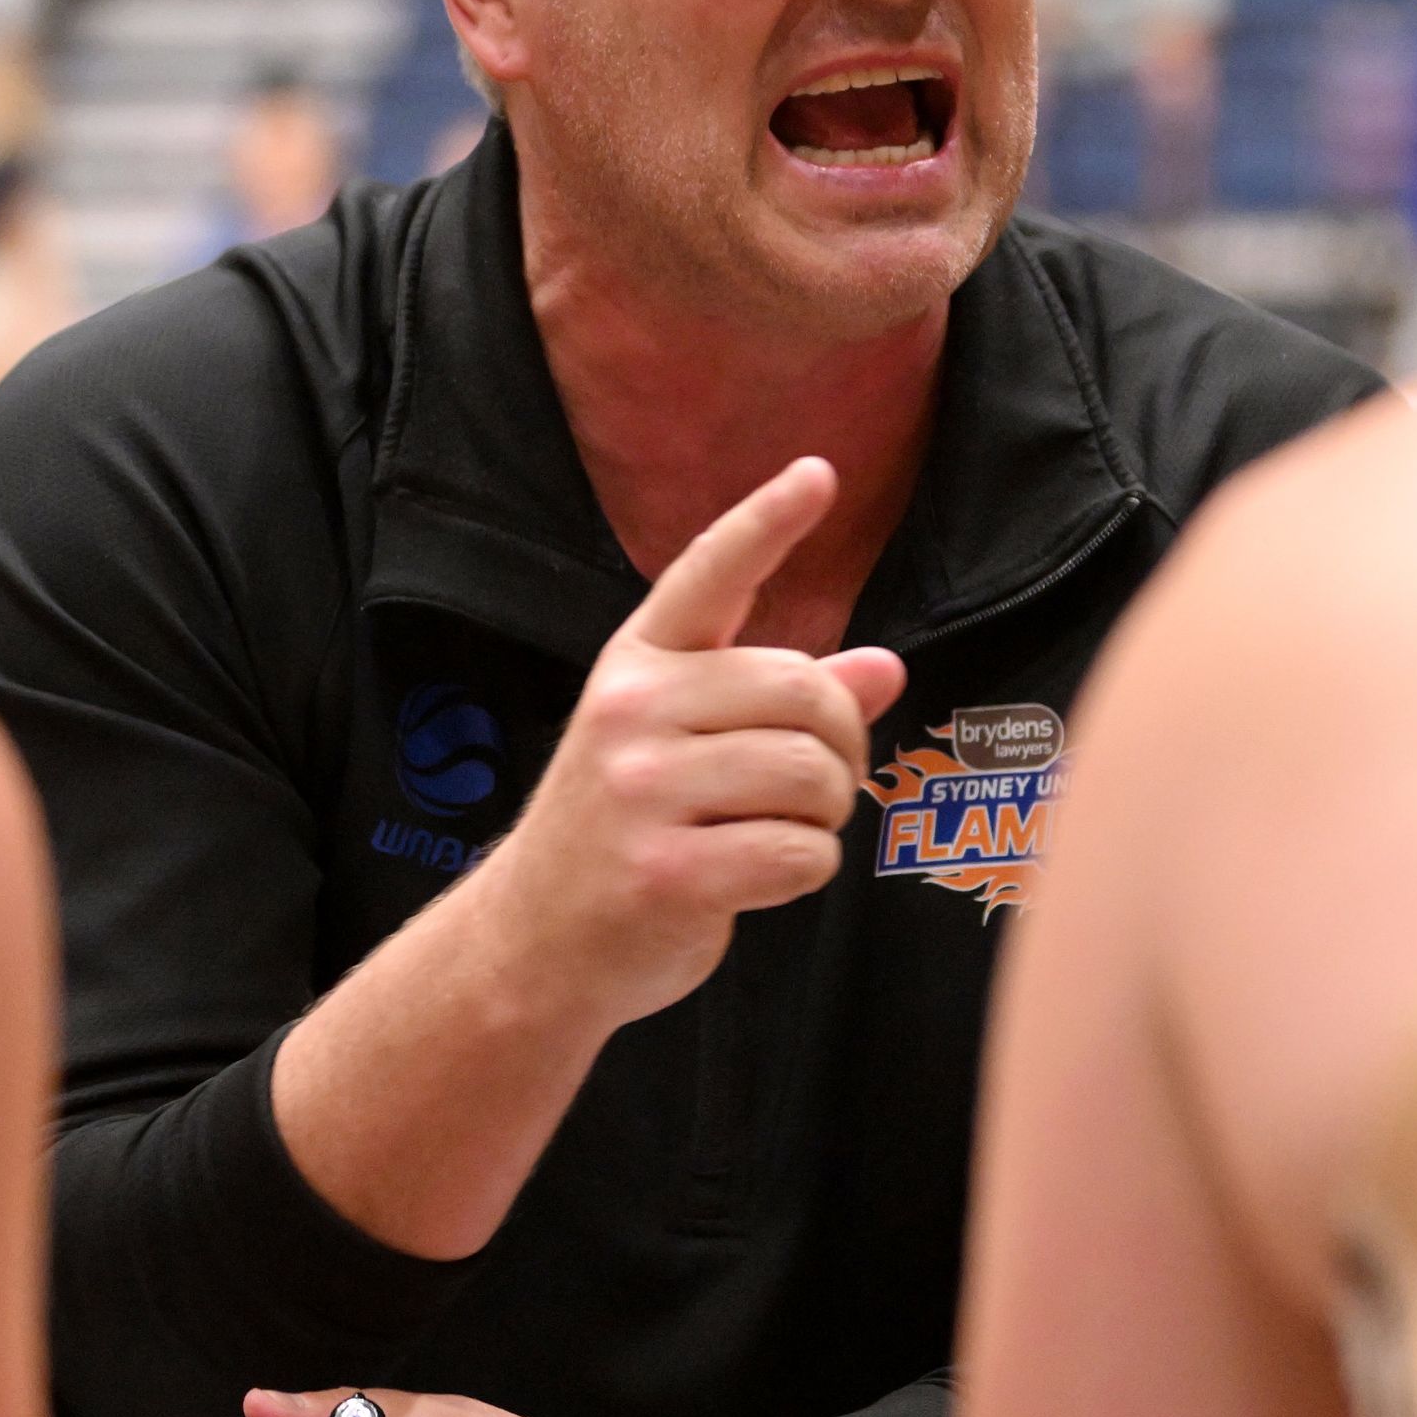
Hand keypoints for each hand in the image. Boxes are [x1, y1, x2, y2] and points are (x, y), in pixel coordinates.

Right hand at [469, 458, 905, 1031]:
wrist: (532, 945)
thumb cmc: (623, 833)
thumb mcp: (681, 747)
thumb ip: (775, 702)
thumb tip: (884, 666)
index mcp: (635, 664)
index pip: (708, 574)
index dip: (767, 521)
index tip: (819, 471)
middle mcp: (631, 712)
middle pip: (806, 692)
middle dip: (840, 744)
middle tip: (819, 783)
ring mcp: (642, 791)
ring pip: (814, 775)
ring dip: (825, 814)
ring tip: (780, 830)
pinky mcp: (667, 871)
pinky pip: (801, 853)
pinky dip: (806, 872)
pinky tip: (757, 878)